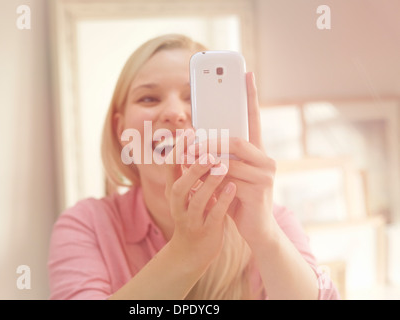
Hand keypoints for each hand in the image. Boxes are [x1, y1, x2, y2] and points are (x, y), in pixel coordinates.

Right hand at [164, 130, 236, 271]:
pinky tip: (232, 188)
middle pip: (179, 185)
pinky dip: (222, 201)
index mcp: (173, 192)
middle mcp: (178, 205)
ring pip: (196, 201)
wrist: (193, 250)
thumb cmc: (195, 213)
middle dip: (193, 168)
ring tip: (222, 167)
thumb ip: (194, 172)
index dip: (178, 150)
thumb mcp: (190, 192)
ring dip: (209, 183)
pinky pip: (213, 216)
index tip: (190, 132)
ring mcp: (190, 220)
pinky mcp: (205, 231)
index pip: (170, 168)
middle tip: (209, 153)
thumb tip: (203, 143)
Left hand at [188, 73, 276, 245]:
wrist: (256, 230)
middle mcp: (265, 158)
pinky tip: (202, 180)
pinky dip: (213, 175)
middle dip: (209, 140)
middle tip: (189, 143)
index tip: (246, 73)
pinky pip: (231, 176)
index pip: (253, 118)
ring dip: (206, 158)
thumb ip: (217, 158)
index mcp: (256, 152)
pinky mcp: (260, 189)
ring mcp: (265, 173)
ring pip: (231, 157)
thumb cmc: (237, 199)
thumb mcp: (225, 175)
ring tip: (187, 160)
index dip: (250, 96)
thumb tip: (193, 140)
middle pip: (235, 138)